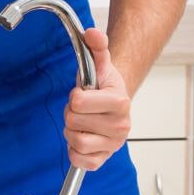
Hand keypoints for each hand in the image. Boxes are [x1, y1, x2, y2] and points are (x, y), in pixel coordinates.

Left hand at [63, 27, 131, 170]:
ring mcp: (114, 145)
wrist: (113, 105)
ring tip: (82, 123)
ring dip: (72, 131)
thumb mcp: (99, 64)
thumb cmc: (103, 86)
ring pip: (76, 141)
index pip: (79, 103)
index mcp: (120, 103)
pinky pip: (80, 161)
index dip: (75, 97)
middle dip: (72, 114)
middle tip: (81, 110)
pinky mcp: (104, 159)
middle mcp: (121, 126)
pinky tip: (82, 139)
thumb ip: (96, 46)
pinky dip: (75, 151)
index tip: (84, 94)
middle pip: (74, 122)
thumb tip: (92, 33)